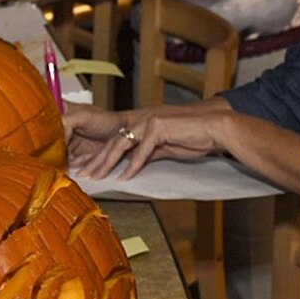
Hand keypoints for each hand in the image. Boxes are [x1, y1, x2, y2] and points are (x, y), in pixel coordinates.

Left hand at [64, 102, 225, 177]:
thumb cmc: (194, 138)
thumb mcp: (165, 147)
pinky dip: (132, 166)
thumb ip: (147, 153)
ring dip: (108, 163)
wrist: (215, 129)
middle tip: (84, 175)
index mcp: (142, 124)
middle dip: (96, 160)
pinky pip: (142, 151)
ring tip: (98, 177)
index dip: (100, 155)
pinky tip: (124, 177)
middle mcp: (142, 120)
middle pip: (112, 142)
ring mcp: (149, 122)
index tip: (89, 169)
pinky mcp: (159, 128)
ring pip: (121, 144)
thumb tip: (132, 165)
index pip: (114, 140)